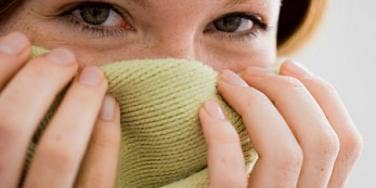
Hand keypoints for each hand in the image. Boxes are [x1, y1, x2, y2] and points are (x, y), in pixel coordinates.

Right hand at [0, 32, 120, 187]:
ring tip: (93, 75)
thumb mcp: (5, 152)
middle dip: (38, 81)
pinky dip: (106, 138)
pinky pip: (97, 179)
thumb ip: (5, 122)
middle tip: (64, 58)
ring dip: (77, 103)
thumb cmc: (20, 174)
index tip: (20, 41)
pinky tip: (110, 105)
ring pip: (56, 152)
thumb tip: (14, 59)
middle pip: (9, 126)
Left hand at [199, 61, 362, 187]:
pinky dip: (220, 135)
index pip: (344, 141)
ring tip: (226, 82)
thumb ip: (287, 142)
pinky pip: (230, 175)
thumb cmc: (239, 183)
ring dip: (255, 104)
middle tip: (249, 72)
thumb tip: (283, 82)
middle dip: (286, 90)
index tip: (288, 65)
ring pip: (285, 152)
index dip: (321, 94)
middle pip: (319, 139)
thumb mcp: (275, 170)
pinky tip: (206, 110)